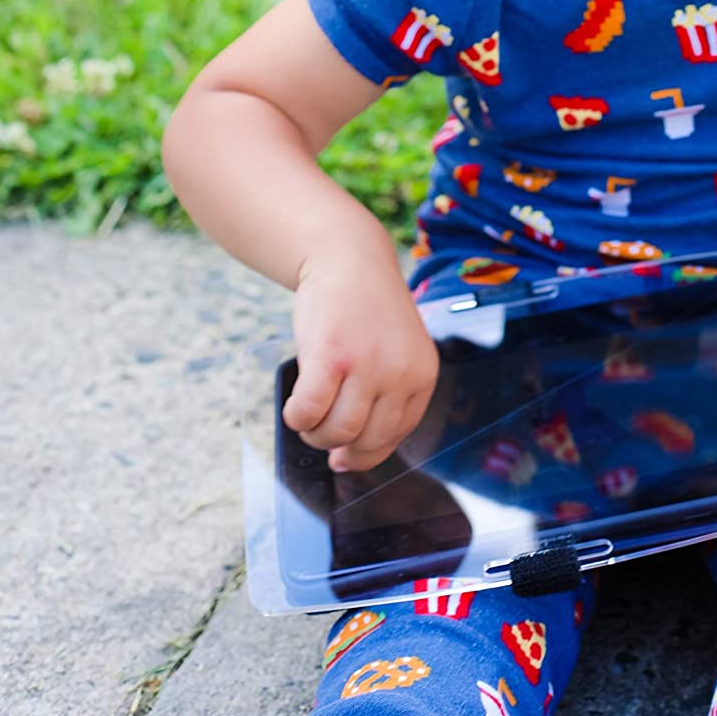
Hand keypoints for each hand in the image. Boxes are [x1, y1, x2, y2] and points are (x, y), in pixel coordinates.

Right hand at [283, 254, 439, 472]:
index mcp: (423, 374)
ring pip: (337, 433)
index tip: (342, 456)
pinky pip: (308, 412)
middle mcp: (401, 373)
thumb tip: (346, 459)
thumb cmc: (365, 309)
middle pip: (367, 441)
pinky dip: (296, 417)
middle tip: (319, 430)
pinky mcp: (331, 357)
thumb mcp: (395, 351)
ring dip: (315, 434)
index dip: (365, 453)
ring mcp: (367, 365)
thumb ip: (383, 396)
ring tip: (306, 415)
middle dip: (337, 445)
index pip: (397, 436)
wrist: (347, 257)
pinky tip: (293, 404)